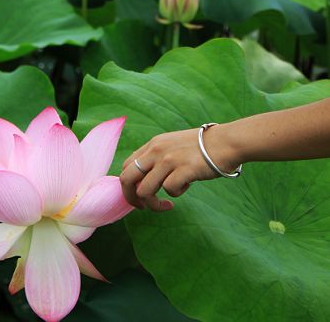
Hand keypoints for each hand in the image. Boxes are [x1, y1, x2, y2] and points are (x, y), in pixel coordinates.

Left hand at [119, 125, 236, 211]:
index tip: (139, 196)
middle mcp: (156, 151)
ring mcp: (169, 160)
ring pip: (145, 190)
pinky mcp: (183, 170)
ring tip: (167, 204)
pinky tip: (186, 186)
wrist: (224, 142)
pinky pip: (169, 190)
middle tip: (142, 207)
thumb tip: (143, 178)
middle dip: (132, 198)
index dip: (128, 185)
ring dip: (154, 203)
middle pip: (127, 179)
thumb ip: (156, 157)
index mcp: (152, 144)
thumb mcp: (172, 144)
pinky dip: (176, 194)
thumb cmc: (200, 147)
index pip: (126, 166)